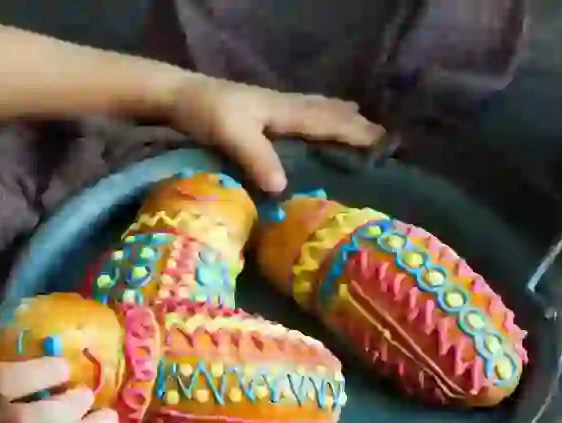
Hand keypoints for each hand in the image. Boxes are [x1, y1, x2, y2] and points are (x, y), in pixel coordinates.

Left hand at [168, 75, 385, 192]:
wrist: (178, 94)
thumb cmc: (205, 113)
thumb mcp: (230, 136)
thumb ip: (257, 158)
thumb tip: (282, 188)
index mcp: (284, 111)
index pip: (327, 123)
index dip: (354, 134)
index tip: (382, 144)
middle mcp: (285, 106)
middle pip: (327, 113)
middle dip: (355, 124)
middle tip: (383, 137)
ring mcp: (274, 106)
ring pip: (316, 109)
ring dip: (339, 116)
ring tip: (359, 122)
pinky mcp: (263, 110)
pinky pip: (303, 112)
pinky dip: (320, 115)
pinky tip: (316, 121)